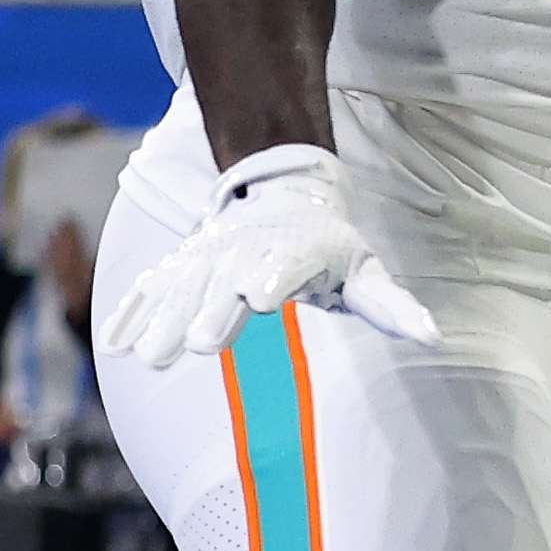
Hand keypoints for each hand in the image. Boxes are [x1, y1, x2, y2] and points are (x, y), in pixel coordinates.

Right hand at [101, 146, 441, 365]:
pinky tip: (116, 344)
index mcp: (291, 256)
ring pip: (182, 291)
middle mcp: (243, 257)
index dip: (272, 280)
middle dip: (212, 311)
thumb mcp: (364, 270)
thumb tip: (434, 337)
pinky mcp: (180, 267)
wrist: (280, 192)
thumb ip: (392, 307)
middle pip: (224, 286)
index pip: (283, 269)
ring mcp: (206, 261)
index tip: (260, 298)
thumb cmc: (329, 244)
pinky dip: (133, 313)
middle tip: (200, 344)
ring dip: (164, 322)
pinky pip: (152, 289)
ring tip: (148, 358)